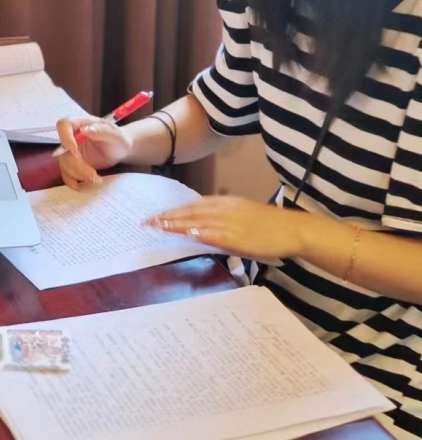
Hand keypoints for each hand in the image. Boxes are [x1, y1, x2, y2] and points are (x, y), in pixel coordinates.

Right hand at [55, 116, 132, 189]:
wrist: (121, 150)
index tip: (75, 151)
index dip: (65, 138)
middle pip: (63, 150)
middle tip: (93, 174)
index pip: (64, 125)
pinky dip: (72, 181)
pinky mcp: (73, 164)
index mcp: (81, 124)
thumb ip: (102, 131)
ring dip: (78, 175)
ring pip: (64, 164)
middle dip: (77, 165)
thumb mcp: (115, 135)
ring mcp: (71, 151)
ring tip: (96, 179)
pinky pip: (65, 174)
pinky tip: (83, 185)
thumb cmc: (119, 139)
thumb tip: (85, 129)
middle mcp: (73, 137)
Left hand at [145, 195, 308, 259]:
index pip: (193, 205)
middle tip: (147, 221)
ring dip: (176, 224)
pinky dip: (199, 232)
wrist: (292, 229)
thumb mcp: (242, 215)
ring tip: (158, 227)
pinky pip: (214, 233)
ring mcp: (230, 222)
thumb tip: (202, 229)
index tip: (157, 215)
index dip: (174, 211)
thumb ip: (221, 220)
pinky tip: (186, 233)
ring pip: (197, 221)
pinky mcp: (237, 236)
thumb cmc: (269, 226)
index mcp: (226, 203)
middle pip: (190, 211)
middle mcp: (225, 209)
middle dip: (168, 217)